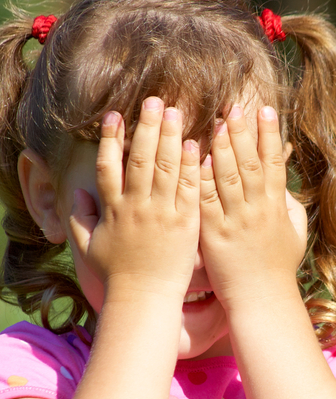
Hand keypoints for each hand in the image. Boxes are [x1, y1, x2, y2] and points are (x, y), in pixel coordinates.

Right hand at [68, 98, 201, 297]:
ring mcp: (162, 214)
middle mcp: (137, 207)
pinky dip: (191, 166)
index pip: (109, 166)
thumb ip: (81, 218)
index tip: (114, 114)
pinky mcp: (186, 223)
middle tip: (155, 101)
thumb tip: (76, 194)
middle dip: (147, 126)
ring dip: (171, 137)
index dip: (111, 138)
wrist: (145, 298)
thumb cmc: (118, 275)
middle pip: (141, 158)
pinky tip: (196, 144)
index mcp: (113, 209)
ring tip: (176, 112)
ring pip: (166, 168)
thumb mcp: (91, 246)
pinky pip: (189, 189)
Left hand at [198, 104, 305, 309]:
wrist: (261, 298)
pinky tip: (195, 157)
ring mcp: (235, 220)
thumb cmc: (278, 267)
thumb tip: (281, 180)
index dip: (270, 135)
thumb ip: (288, 204)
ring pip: (227, 176)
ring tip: (214, 121)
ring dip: (221, 147)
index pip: (274, 163)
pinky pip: (206, 200)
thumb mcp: (295, 232)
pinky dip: (201, 178)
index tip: (265, 110)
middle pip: (249, 163)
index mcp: (276, 207)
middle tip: (233, 106)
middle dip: (242, 133)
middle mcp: (257, 210)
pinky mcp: (213, 233)